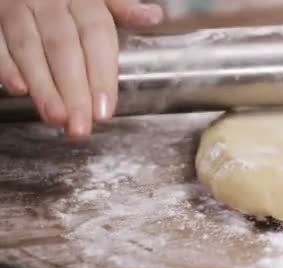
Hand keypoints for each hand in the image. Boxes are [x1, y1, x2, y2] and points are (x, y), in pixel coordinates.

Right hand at [0, 0, 162, 140]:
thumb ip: (122, 8)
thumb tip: (153, 16)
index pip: (96, 34)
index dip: (102, 73)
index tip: (105, 109)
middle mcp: (49, 0)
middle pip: (63, 47)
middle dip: (73, 90)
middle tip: (81, 125)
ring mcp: (16, 7)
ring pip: (28, 47)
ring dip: (43, 85)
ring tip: (55, 118)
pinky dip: (5, 64)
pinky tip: (17, 89)